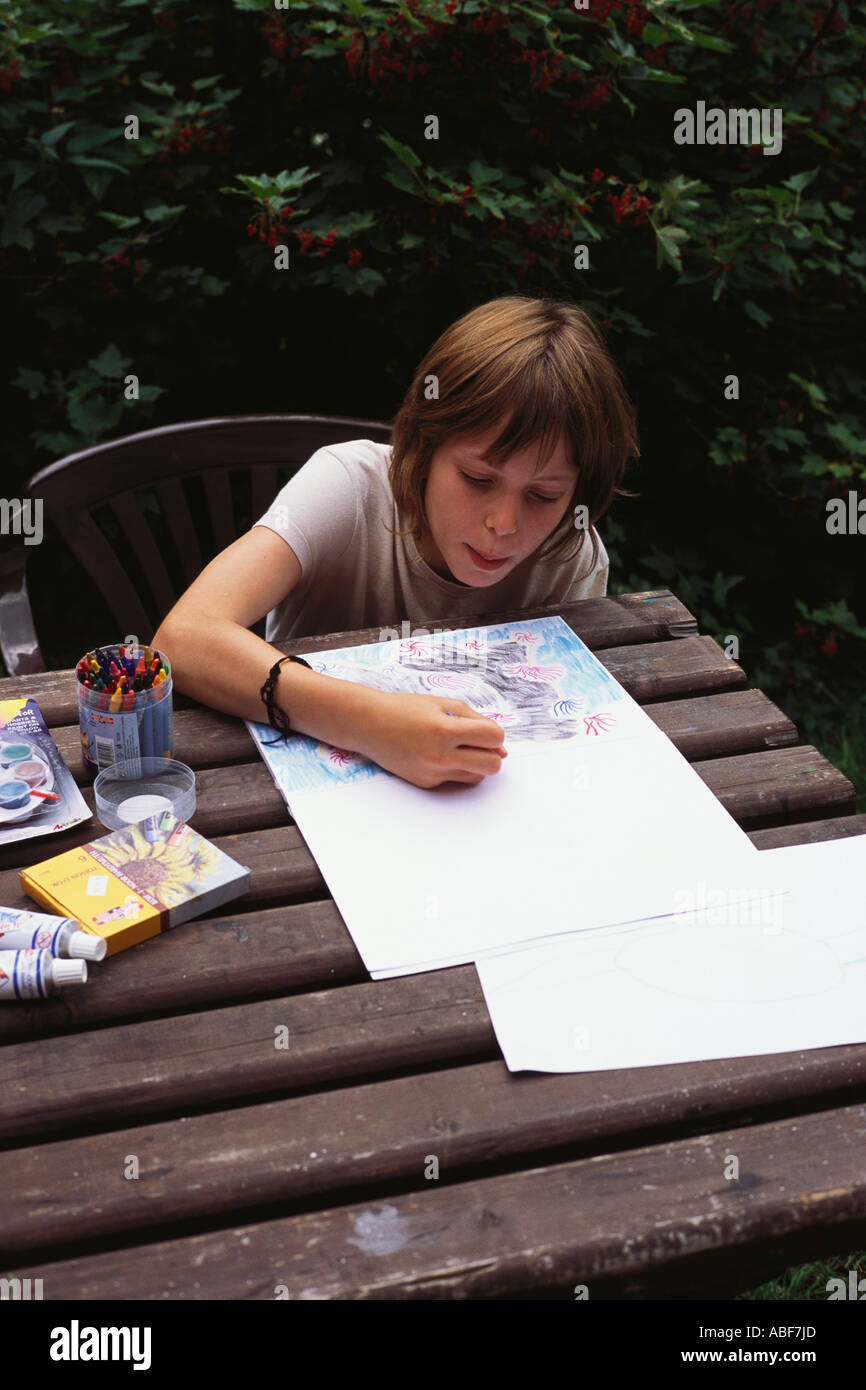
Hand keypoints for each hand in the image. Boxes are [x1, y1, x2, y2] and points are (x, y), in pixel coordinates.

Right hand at [356, 690, 507, 789]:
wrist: (369, 725)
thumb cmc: (406, 709)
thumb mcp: (443, 704)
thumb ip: (476, 721)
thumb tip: (501, 747)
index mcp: (445, 730)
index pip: (493, 737)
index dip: (494, 733)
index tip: (483, 729)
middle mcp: (439, 756)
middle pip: (492, 765)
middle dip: (492, 753)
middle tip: (478, 743)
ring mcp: (432, 773)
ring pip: (477, 777)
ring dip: (476, 763)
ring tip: (458, 747)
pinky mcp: (426, 783)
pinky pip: (456, 779)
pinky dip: (455, 767)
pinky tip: (439, 753)